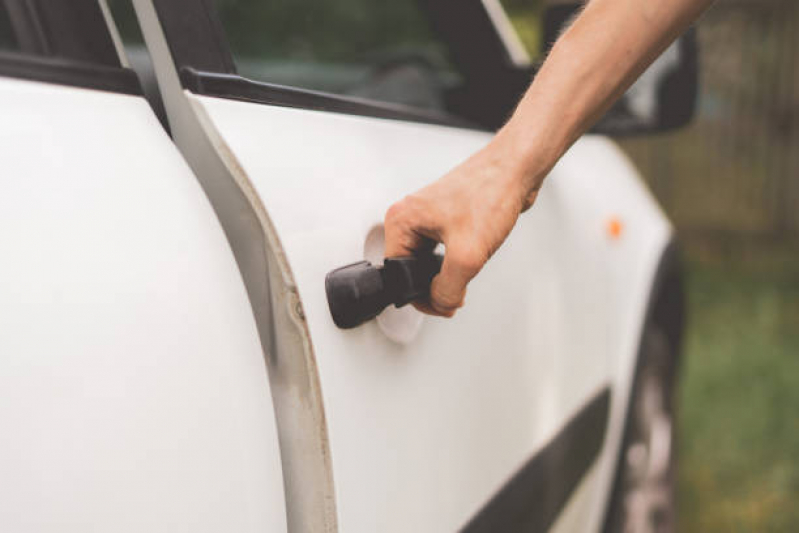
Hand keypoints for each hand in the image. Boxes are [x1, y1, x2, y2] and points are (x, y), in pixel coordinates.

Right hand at [384, 136, 543, 316]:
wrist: (517, 170)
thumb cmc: (490, 192)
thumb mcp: (466, 254)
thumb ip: (448, 288)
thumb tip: (442, 304)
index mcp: (402, 221)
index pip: (397, 274)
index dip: (420, 296)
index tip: (442, 304)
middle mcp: (411, 217)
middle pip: (413, 270)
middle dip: (436, 286)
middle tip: (458, 293)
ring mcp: (429, 218)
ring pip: (431, 263)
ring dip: (450, 274)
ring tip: (470, 266)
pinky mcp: (448, 219)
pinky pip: (446, 253)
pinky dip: (460, 262)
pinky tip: (475, 255)